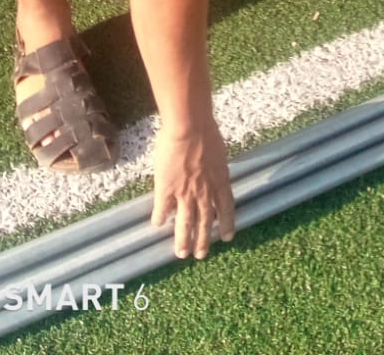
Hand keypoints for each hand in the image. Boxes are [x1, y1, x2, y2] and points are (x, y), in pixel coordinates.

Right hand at [152, 117, 235, 259]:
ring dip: (183, 240)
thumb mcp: (218, 153)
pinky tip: (157, 224)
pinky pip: (162, 208)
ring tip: (181, 253)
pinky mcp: (166, 189)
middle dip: (203, 241)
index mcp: (220, 182)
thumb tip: (213, 172)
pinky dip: (159, 217)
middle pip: (205, 222)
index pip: (227, 209)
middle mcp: (205, 193)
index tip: (227, 238)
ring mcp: (185, 193)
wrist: (189, 127)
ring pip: (185, 223)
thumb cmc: (206, 132)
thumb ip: (215, 168)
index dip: (227, 224)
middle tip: (200, 255)